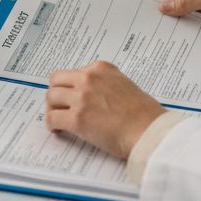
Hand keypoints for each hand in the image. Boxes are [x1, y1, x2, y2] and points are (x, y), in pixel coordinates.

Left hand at [43, 61, 164, 159]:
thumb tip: (93, 96)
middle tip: (59, 106)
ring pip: (51, 97)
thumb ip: (106, 85)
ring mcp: (82, 97)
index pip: (74, 72)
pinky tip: (59, 130)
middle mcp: (89, 79)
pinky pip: (52, 118)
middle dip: (56, 94)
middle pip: (57, 81)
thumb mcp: (125, 85)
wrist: (149, 131)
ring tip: (58, 118)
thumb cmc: (144, 114)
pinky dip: (52, 124)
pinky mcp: (77, 118)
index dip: (70, 86)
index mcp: (101, 69)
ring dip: (52, 108)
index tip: (70, 95)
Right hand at [157, 0, 200, 35]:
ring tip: (165, 34)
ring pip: (187, 12)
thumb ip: (185, 3)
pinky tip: (182, 37)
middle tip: (154, 24)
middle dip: (168, 10)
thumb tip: (163, 7)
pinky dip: (190, 28)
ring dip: (180, 21)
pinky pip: (198, 22)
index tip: (149, 9)